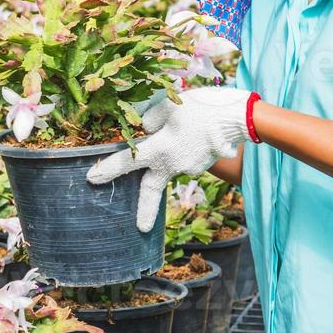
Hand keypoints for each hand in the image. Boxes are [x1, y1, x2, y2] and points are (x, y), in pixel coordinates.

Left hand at [86, 87, 253, 232]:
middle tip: (141, 228)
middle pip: (152, 188)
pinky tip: (198, 130)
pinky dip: (186, 146)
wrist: (241, 118)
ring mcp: (190, 169)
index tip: (92, 178)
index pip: (128, 162)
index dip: (108, 169)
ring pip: (172, 162)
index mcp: (160, 151)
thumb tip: (144, 128)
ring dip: (173, 150)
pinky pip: (187, 156)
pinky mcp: (203, 165)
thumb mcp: (169, 105)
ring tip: (191, 124)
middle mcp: (174, 166)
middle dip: (146, 211)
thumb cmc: (202, 108)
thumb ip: (149, 118)